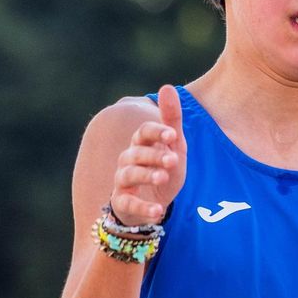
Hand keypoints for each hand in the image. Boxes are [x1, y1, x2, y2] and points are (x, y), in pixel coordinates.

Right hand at [111, 85, 186, 226]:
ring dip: (146, 175)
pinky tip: (158, 211)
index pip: (144, 132)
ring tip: (164, 178)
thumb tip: (167, 86)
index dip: (156, 132)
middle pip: (136, 153)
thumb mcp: (174, 145)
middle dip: (154, 155)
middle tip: (173, 159)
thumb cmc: (163, 167)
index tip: (172, 134)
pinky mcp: (123, 202)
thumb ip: (172, 119)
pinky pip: (128, 203)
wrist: (154, 201)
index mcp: (142, 144)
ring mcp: (123, 181)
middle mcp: (128, 160)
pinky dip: (143, 208)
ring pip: (128, 174)